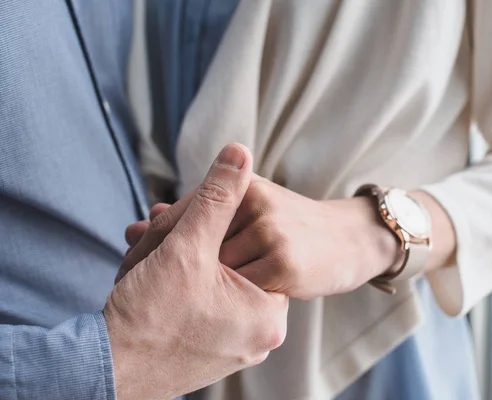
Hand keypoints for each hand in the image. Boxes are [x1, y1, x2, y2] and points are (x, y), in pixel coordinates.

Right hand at [104, 144, 287, 399]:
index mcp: (269, 314)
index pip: (250, 246)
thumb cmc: (148, 317)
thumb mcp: (186, 247)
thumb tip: (240, 152)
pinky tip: (147, 277)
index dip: (209, 227)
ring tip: (141, 258)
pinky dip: (176, 287)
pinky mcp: (210, 352)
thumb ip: (217, 197)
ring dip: (176, 261)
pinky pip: (201, 306)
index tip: (177, 229)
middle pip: (228, 265)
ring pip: (210, 283)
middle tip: (149, 235)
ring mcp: (235, 346)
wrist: (105, 373)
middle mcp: (260, 336)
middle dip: (186, 243)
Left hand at [121, 176, 398, 300]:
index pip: (191, 207)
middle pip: (195, 235)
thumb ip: (209, 211)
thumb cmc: (292, 227)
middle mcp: (258, 202)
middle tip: (143, 270)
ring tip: (171, 289)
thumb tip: (149, 217)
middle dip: (168, 254)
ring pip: (214, 264)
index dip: (160, 231)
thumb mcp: (252, 209)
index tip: (137, 247)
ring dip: (190, 279)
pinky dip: (225, 297)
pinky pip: (238, 288)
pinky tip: (215, 302)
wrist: (348, 240)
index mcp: (247, 186)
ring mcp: (272, 233)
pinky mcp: (285, 265)